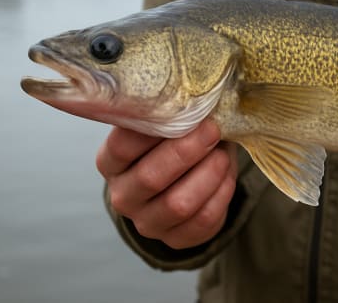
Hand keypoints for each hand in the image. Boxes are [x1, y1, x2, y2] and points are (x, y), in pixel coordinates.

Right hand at [96, 119, 236, 248]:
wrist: (183, 183)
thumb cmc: (173, 144)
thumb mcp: (166, 127)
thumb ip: (172, 115)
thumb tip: (198, 98)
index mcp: (111, 162)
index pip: (122, 147)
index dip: (154, 129)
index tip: (183, 110)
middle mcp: (123, 195)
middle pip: (150, 177)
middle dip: (186, 151)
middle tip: (212, 129)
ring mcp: (147, 222)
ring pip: (179, 204)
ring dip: (208, 174)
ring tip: (223, 154)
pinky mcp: (175, 239)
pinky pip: (203, 219)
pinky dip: (221, 193)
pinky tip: (226, 175)